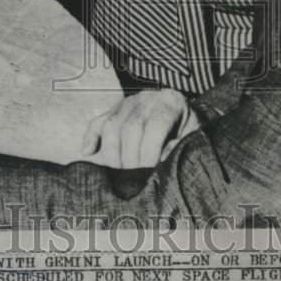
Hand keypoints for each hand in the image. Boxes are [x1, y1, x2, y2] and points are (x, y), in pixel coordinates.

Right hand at [81, 88, 199, 168]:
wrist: (182, 113)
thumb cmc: (188, 130)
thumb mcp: (193, 136)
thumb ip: (180, 146)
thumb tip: (161, 158)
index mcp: (170, 102)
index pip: (154, 126)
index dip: (149, 152)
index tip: (148, 174)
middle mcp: (147, 98)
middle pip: (129, 128)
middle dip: (129, 159)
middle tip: (132, 182)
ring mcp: (128, 102)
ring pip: (111, 126)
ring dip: (112, 154)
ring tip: (117, 176)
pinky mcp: (114, 110)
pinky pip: (97, 122)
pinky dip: (90, 137)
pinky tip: (88, 152)